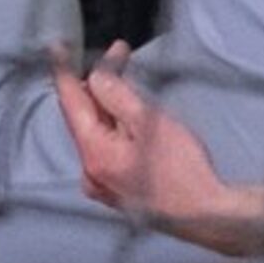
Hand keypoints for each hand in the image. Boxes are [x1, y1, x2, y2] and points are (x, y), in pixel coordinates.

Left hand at [50, 41, 259, 254]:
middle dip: (98, 83)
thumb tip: (95, 76)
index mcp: (94, 153)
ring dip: (109, 106)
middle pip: (84, 117)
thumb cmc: (183, 171)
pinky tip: (133, 121)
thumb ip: (116, 96)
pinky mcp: (116, 190)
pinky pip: (106, 150)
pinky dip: (115, 129)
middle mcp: (90, 171)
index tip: (59, 47)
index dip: (64, 70)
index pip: (70, 102)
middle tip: (119, 54)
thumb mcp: (150, 122)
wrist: (204, 215)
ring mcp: (102, 184)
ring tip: (130, 83)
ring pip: (97, 133)